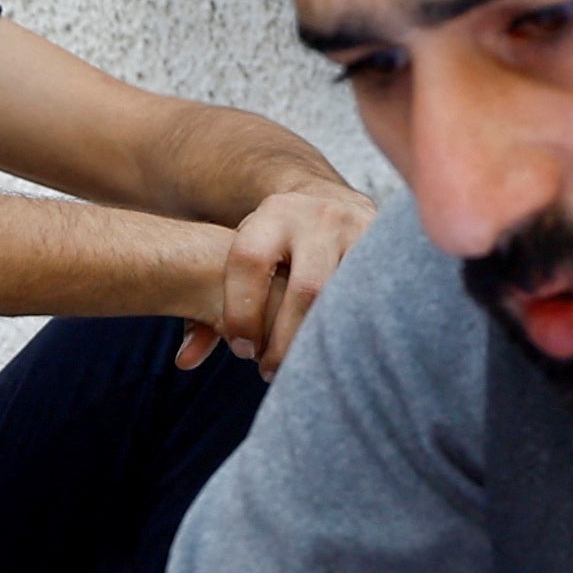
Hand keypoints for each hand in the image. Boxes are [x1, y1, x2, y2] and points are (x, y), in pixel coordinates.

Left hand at [180, 178, 380, 378]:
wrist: (326, 203)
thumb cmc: (272, 249)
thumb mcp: (240, 261)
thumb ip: (207, 308)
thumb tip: (185, 360)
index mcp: (272, 215)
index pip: (249, 263)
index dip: (241, 312)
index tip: (241, 349)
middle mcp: (318, 217)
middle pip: (305, 290)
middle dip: (285, 340)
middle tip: (269, 370)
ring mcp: (359, 231)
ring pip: (343, 300)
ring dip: (321, 342)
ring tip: (302, 367)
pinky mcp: (387, 252)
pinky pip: (372, 301)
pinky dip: (352, 332)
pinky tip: (337, 354)